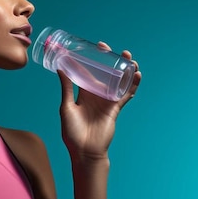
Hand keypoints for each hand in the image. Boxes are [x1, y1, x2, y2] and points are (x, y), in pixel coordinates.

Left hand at [58, 43, 140, 160]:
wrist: (85, 151)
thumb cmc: (72, 132)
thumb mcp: (66, 107)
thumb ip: (66, 88)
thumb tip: (61, 69)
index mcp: (83, 93)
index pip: (88, 72)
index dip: (91, 60)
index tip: (91, 48)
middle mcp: (96, 94)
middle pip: (106, 73)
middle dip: (109, 60)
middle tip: (108, 48)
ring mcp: (107, 101)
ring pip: (119, 81)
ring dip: (125, 69)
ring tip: (128, 57)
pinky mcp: (115, 108)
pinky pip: (126, 94)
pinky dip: (132, 85)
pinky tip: (137, 74)